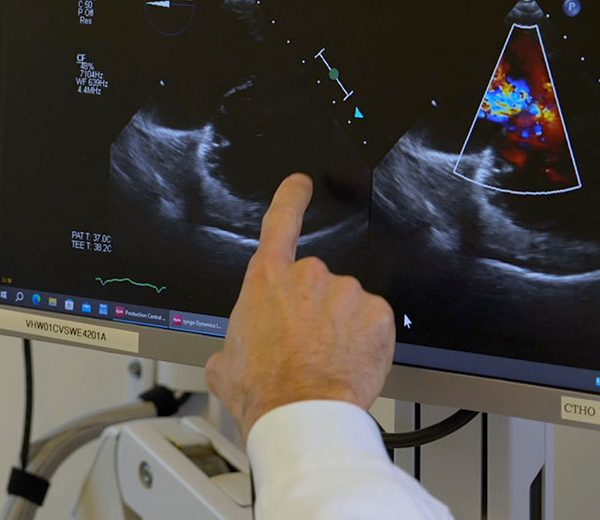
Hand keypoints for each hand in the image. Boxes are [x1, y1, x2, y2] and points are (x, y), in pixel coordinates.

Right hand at [205, 173, 395, 440]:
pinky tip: (348, 363)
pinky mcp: (376, 313)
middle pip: (315, 283)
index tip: (300, 185)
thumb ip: (231, 344)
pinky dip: (365, 341)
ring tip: (325, 362)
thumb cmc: (263, 391)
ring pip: (346, 305)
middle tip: (304, 347)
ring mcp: (345, 292)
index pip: (280, 223)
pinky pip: (372, 322)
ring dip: (340, 327)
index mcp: (266, 280)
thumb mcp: (223, 365)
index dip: (291, 198)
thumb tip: (230, 356)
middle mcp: (307, 276)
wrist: (301, 415)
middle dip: (314, 309)